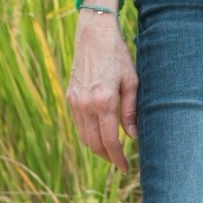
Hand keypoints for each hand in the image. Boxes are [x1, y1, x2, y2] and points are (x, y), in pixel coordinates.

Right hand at [66, 0, 137, 169]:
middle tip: (120, 163)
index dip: (118, 158)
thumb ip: (131, 110)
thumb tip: (133, 136)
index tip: (126, 167)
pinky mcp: (70, 97)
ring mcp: (75, 101)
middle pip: (94, 144)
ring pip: (84, 137)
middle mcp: (86, 105)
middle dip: (107, 157)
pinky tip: (100, 134)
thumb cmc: (118, 55)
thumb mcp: (132, 81)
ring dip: (97, 148)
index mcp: (104, 101)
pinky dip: (88, 134)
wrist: (94, 35)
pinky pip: (78, 124)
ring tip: (111, 152)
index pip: (110, 141)